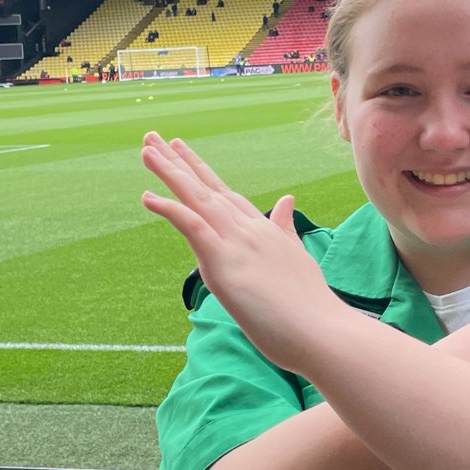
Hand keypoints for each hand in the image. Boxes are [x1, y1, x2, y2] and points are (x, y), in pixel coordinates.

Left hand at [140, 132, 341, 369]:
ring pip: (198, 198)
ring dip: (169, 173)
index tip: (182, 151)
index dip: (203, 173)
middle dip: (179, 162)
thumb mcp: (297, 259)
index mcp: (265, 232)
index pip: (228, 195)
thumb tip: (287, 201)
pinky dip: (170, 209)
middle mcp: (251, 230)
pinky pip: (193, 226)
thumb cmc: (311, 307)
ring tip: (146, 149)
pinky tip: (147, 196)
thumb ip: (286, 229)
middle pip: (208, 189)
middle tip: (154, 137)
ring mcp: (238, 243)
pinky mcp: (225, 262)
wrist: (323, 331)